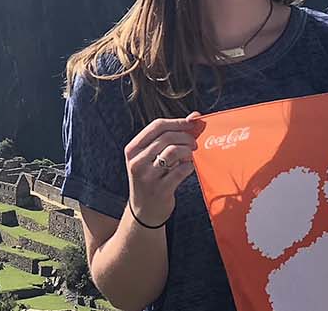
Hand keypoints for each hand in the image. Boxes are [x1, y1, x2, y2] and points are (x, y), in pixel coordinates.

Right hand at [123, 111, 203, 226]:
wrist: (144, 210)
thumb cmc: (152, 178)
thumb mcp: (151, 157)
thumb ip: (170, 136)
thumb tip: (195, 116)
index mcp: (132, 149)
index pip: (157, 126)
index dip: (178, 122)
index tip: (192, 124)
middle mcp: (137, 162)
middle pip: (166, 137)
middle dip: (186, 137)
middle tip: (194, 143)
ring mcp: (147, 177)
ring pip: (173, 152)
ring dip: (187, 150)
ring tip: (191, 155)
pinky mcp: (160, 190)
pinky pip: (180, 171)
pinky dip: (189, 166)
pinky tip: (189, 167)